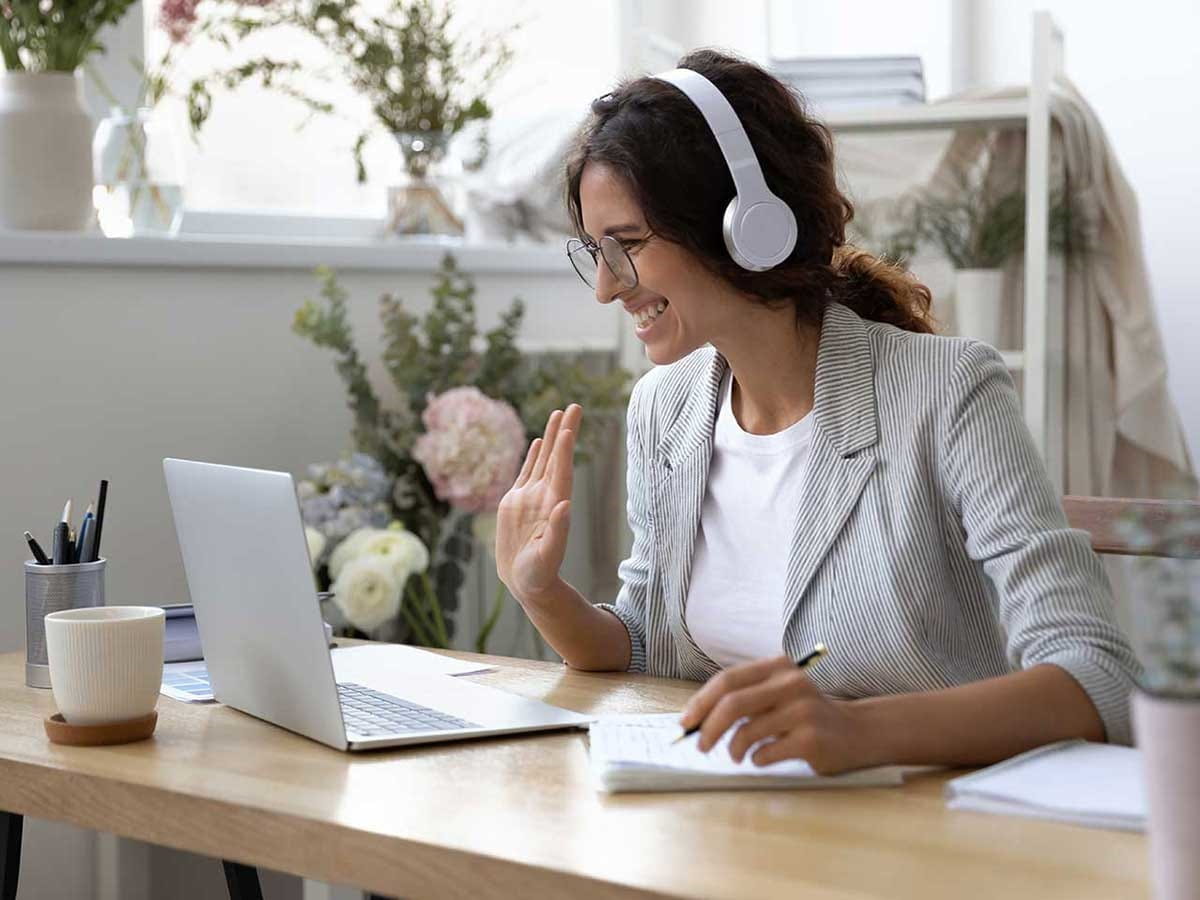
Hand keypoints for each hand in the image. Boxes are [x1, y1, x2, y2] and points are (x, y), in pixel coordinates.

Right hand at [495, 404, 581, 602]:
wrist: (527, 583)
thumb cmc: (540, 575)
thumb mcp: (548, 556)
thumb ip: (558, 531)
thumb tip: (565, 505)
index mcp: (555, 506)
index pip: (562, 472)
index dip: (565, 450)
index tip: (569, 429)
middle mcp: (545, 496)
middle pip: (557, 457)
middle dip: (565, 431)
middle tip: (574, 405)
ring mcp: (532, 497)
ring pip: (544, 459)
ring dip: (552, 436)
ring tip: (558, 413)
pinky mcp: (517, 502)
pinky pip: (528, 472)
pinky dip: (535, 455)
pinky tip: (541, 440)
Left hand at [679, 655, 870, 774]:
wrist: (858, 732)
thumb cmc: (806, 715)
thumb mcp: (779, 693)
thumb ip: (745, 698)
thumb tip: (696, 719)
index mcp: (777, 667)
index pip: (727, 680)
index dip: (701, 702)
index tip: (686, 723)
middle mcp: (790, 683)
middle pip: (732, 704)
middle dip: (708, 728)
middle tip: (700, 746)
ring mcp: (803, 711)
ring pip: (746, 732)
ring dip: (733, 749)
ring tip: (737, 755)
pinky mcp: (811, 739)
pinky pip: (765, 753)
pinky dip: (756, 760)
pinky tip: (762, 759)